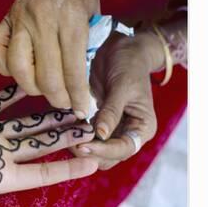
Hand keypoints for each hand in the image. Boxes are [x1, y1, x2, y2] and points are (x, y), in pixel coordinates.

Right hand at [0, 0, 99, 118]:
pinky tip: (19, 69)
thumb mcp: (93, 18)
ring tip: (43, 89)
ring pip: (18, 70)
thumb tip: (81, 87)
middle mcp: (42, 21)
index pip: (73, 70)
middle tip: (64, 102)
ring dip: (32, 87)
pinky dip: (4, 68)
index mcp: (70, 19)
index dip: (77, 96)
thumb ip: (86, 50)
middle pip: (45, 77)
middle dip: (57, 98)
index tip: (81, 108)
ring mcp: (19, 21)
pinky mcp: (3, 21)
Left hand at [70, 30, 164, 169]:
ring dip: (80, 147)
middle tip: (68, 142)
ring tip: (64, 136)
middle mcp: (129, 133)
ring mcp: (113, 130)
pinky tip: (64, 129)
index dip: (103, 151)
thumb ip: (111, 111)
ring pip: (95, 151)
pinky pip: (86, 138)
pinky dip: (76, 137)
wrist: (124, 49)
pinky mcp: (98, 124)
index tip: (83, 146)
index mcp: (143, 128)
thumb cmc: (129, 64)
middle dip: (90, 153)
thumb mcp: (122, 86)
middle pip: (109, 157)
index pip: (124, 149)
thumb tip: (101, 135)